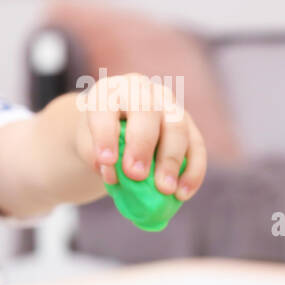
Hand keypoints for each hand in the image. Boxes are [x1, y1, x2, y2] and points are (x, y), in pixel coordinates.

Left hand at [75, 72, 206, 198]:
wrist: (117, 134)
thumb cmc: (100, 140)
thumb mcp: (88, 146)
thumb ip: (96, 158)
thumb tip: (114, 174)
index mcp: (109, 92)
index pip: (106, 107)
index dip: (105, 134)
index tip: (106, 162)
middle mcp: (140, 90)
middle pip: (147, 110)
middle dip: (142, 144)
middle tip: (136, 175)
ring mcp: (168, 105)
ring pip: (177, 126)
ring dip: (172, 160)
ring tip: (165, 190)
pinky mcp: (188, 124)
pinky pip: (196, 145)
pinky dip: (193, 171)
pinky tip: (183, 194)